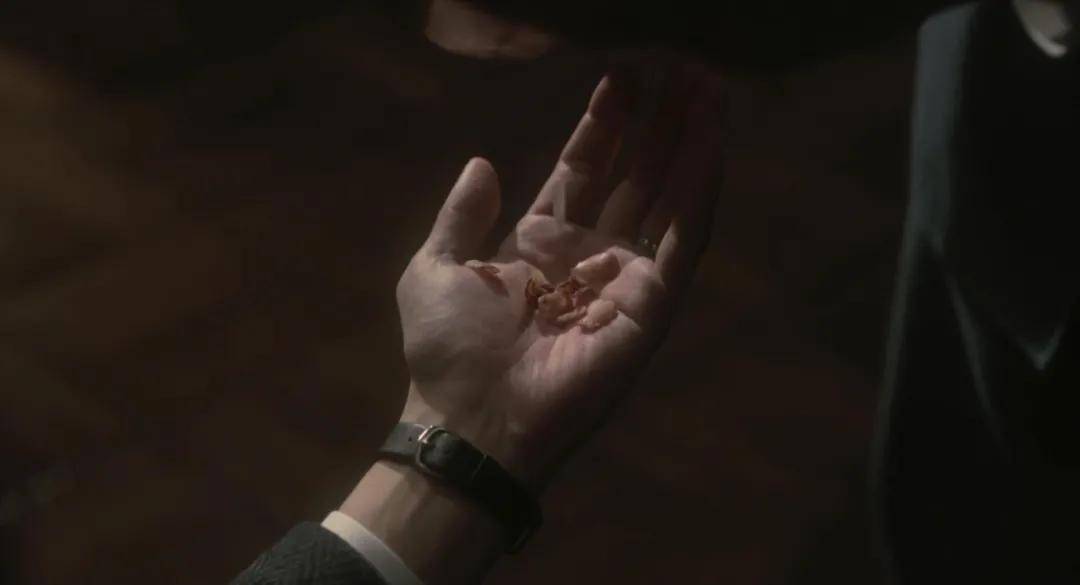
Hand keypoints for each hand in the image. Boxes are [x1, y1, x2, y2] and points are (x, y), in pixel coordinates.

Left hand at [397, 65, 726, 486]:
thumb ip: (461, 216)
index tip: (620, 76)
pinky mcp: (651, 305)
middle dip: (656, 125)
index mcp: (540, 244)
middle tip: (681, 71)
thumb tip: (481, 163)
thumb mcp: (435, 268)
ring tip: (707, 91)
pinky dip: (698, 194)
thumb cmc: (448, 351)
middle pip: (633, 176)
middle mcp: (589, 255)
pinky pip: (680, 241)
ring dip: (688, 147)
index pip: (582, 170)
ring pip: (665, 199)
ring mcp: (624, 279)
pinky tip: (712, 146)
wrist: (471, 418)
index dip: (602, 125)